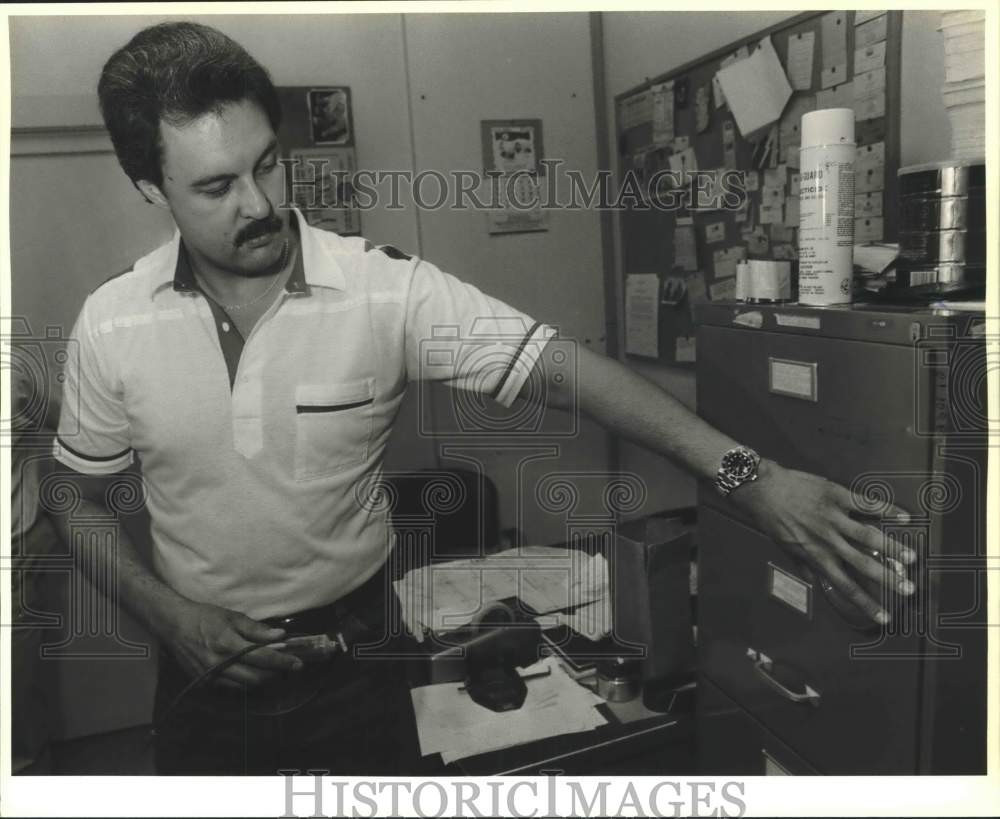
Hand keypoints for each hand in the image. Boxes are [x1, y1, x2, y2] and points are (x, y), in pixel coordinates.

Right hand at [158, 598, 302, 687]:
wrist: (173, 625)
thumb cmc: (204, 617)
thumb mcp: (232, 617)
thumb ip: (256, 629)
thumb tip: (280, 636)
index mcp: (228, 643)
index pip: (262, 657)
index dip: (283, 661)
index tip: (298, 662)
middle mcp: (219, 663)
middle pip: (256, 677)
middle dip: (275, 673)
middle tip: (286, 665)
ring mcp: (210, 676)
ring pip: (245, 686)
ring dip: (262, 679)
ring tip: (272, 669)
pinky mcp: (204, 683)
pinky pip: (232, 688)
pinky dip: (245, 682)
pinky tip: (251, 671)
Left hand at [730, 459, 914, 623]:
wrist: (762, 490)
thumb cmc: (773, 520)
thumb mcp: (785, 548)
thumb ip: (805, 566)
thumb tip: (816, 582)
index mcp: (816, 556)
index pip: (845, 586)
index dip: (866, 603)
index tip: (884, 616)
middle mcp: (828, 540)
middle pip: (863, 564)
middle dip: (888, 578)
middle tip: (909, 588)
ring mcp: (833, 517)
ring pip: (869, 535)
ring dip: (892, 547)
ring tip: (912, 557)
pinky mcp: (836, 495)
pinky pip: (865, 503)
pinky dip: (886, 508)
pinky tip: (904, 516)